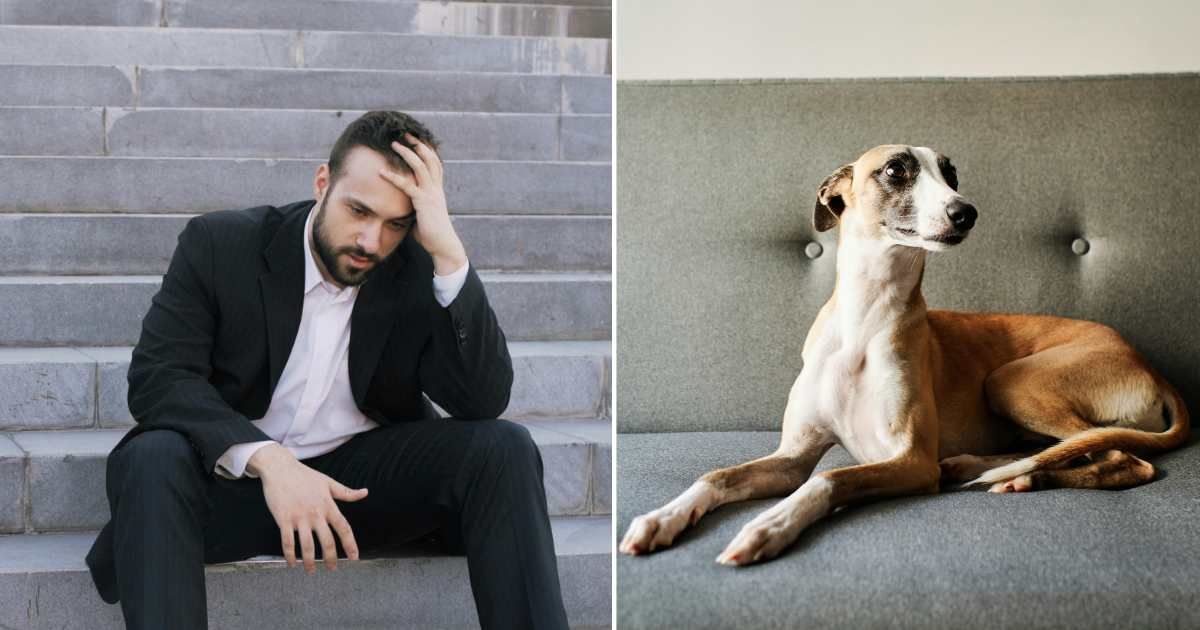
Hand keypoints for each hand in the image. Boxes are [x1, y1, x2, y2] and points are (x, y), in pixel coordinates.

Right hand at [253, 448, 368, 573]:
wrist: (280, 468)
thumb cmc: (305, 476)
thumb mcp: (328, 482)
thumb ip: (346, 492)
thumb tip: (365, 492)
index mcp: (328, 505)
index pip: (344, 528)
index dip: (350, 544)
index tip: (354, 558)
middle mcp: (316, 513)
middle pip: (327, 541)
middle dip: (331, 559)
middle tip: (332, 569)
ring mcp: (299, 517)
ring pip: (307, 546)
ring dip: (309, 561)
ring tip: (311, 570)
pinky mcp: (283, 519)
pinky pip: (287, 542)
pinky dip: (290, 555)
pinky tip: (292, 563)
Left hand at [377, 132, 467, 274]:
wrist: (443, 246)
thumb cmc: (431, 234)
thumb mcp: (422, 215)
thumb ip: (413, 206)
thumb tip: (399, 205)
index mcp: (437, 190)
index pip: (434, 164)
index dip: (426, 150)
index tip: (415, 140)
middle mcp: (436, 188)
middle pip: (430, 159)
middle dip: (418, 144)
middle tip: (406, 133)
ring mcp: (431, 194)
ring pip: (421, 166)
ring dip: (407, 153)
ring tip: (394, 143)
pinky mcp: (424, 202)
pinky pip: (407, 186)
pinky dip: (393, 177)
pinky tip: (382, 172)